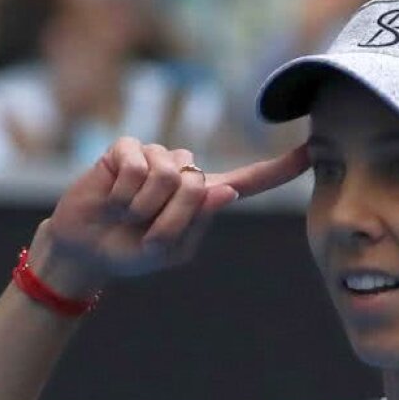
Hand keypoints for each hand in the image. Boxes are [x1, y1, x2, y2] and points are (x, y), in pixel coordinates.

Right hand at [38, 139, 309, 291]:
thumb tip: (224, 189)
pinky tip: (112, 199)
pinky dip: (123, 194)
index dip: (280, 169)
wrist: (84, 250)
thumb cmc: (130, 252)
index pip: (249, 180)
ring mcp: (156, 155)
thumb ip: (195, 223)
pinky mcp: (126, 148)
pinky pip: (136, 167)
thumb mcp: (168, 251)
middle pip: (197, 184)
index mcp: (203, 198)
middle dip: (169, 216)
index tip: (313, 152)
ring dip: (143, 207)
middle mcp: (184, 170)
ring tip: (127, 215)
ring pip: (167, 175)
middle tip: (145, 230)